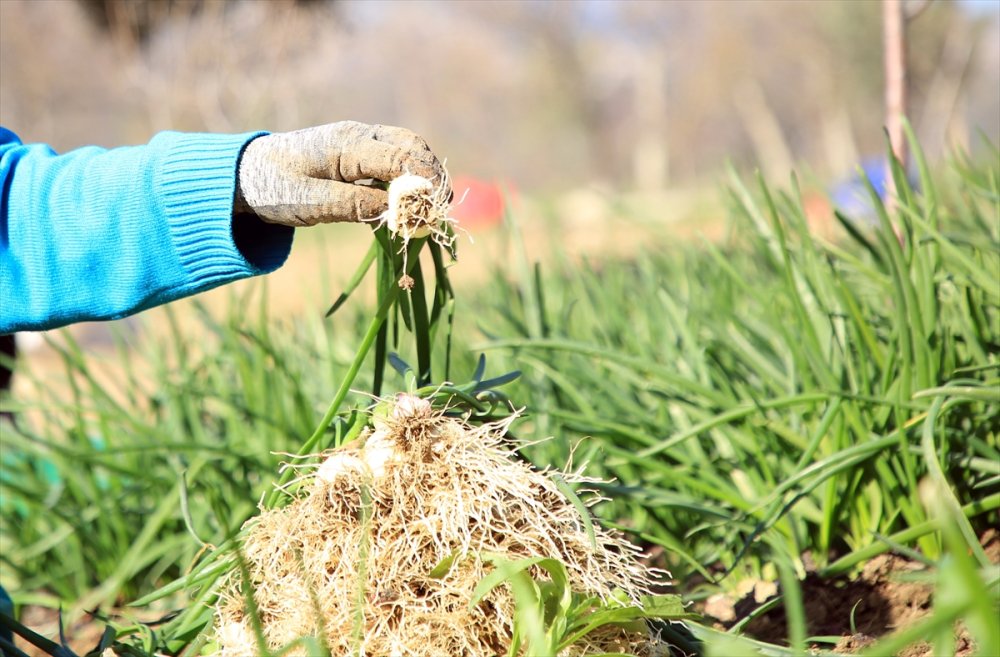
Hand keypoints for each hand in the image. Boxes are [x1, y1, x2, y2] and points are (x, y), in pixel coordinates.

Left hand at [234, 122, 446, 226]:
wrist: (246, 175)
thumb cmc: (273, 188)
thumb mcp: (310, 203)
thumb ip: (353, 205)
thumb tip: (395, 209)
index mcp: (347, 144)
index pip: (400, 156)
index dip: (425, 181)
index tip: (437, 207)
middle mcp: (359, 136)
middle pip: (411, 145)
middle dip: (432, 173)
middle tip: (444, 207)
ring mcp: (359, 142)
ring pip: (406, 149)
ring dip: (424, 174)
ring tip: (434, 206)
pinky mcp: (357, 155)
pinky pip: (394, 159)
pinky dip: (410, 177)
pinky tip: (413, 201)